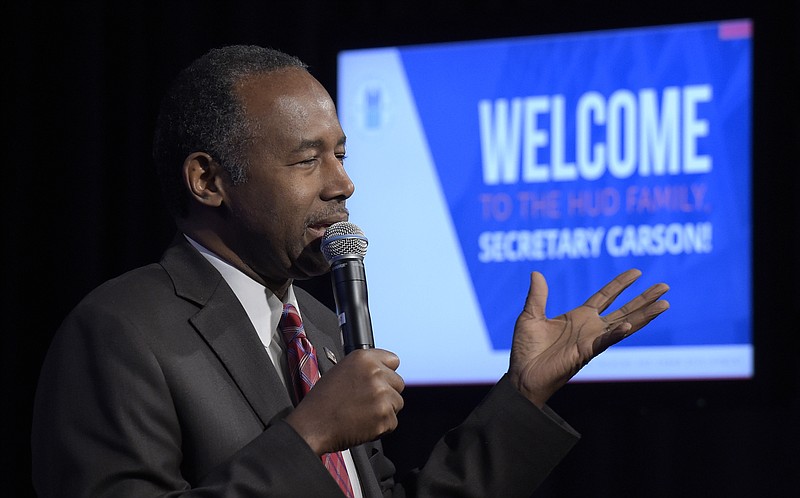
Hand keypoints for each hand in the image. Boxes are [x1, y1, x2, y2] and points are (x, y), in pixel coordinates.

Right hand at [285, 348, 403, 454]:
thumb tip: (383, 371)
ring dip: (384, 410)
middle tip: (367, 401)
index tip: (380, 380)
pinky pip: (392, 422)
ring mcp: (382, 395)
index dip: (386, 372)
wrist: (313, 425)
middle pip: (398, 383)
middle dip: (387, 392)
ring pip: (397, 403)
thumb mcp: (341, 370)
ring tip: (362, 412)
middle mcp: (376, 374)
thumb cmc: (322, 401)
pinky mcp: (385, 417)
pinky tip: (363, 423)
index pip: (393, 360)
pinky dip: (381, 426)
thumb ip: (365, 368)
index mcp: (364, 359)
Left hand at [508, 268, 668, 407]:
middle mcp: (590, 328)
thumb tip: (536, 273)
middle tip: (665, 286)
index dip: (620, 284)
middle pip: (624, 309)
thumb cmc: (526, 350)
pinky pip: (605, 341)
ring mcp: (591, 341)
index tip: (637, 272)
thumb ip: (538, 296)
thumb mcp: (530, 316)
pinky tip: (629, 325)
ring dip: (644, 315)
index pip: (605, 296)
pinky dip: (617, 333)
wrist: (522, 376)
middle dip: (644, 299)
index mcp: (578, 317)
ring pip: (624, 325)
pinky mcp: (585, 353)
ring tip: (665, 304)